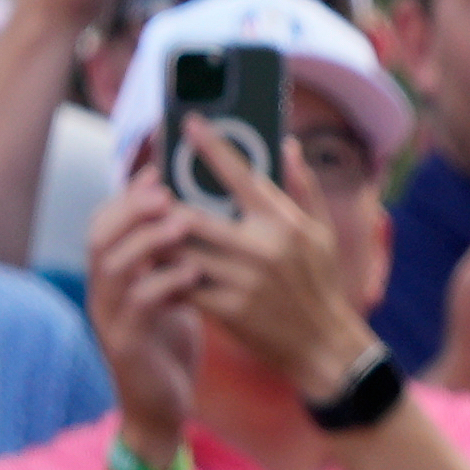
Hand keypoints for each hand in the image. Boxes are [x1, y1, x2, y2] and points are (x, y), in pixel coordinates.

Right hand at [86, 173, 204, 460]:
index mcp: (113, 275)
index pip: (105, 224)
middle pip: (100, 239)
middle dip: (130, 211)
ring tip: (181, 225)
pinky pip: (137, 307)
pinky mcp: (126, 345)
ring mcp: (110, 319)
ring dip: (146, 242)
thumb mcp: (169, 288)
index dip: (127, 196)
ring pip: (113, 269)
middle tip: (166, 194)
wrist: (163, 404)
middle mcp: (103, 293)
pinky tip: (191, 273)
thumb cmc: (170, 338)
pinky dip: (163, 285)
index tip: (158, 172)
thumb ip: (170, 253)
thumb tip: (190, 204)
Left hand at [176, 121, 380, 403]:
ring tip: (146, 231)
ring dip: (160, 241)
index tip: (189, 124)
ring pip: (182, 251)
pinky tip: (156, 269)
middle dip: (165, 205)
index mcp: (285, 223)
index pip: (242, 174)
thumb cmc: (320, 284)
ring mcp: (244, 279)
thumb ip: (303, 188)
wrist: (323, 345)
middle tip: (148, 194)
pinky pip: (183, 285)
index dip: (212, 147)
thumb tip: (287, 146)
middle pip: (194, 215)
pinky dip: (166, 274)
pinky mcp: (228, 309)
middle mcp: (264, 247)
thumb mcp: (321, 234)